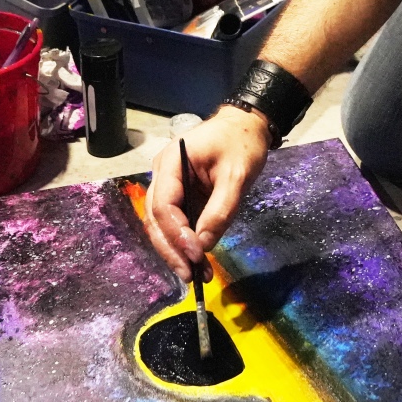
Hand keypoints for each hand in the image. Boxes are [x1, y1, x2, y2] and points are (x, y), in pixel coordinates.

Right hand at [144, 106, 271, 282]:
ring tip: (196, 274)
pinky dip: (183, 242)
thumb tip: (204, 245)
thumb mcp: (237, 176)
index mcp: (171, 162)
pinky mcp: (180, 194)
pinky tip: (196, 260)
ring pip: (161, 224)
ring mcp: (169, 185)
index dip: (177, 233)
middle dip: (171, 249)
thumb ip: (220, 210)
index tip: (196, 254)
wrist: (246, 126)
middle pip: (156, 218)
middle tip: (189, 275)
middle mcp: (162, 174)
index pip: (164, 205)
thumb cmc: (242, 144)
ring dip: (176, 250)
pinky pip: (175, 221)